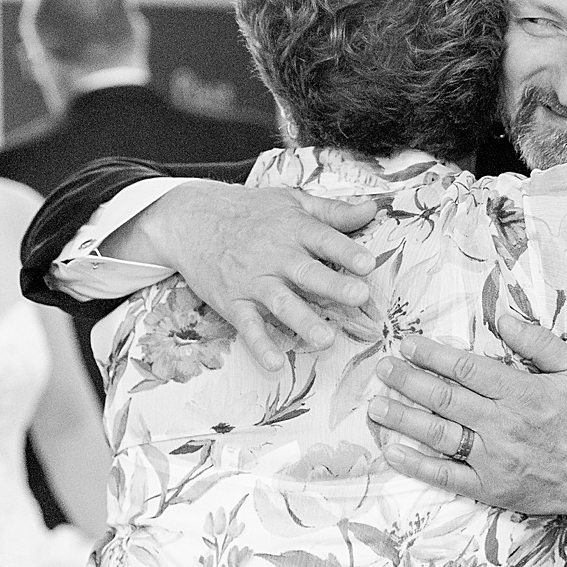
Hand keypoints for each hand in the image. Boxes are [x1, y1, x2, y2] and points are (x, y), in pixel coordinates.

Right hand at [117, 181, 377, 370]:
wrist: (192, 220)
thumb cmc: (252, 212)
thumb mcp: (293, 202)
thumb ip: (334, 211)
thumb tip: (374, 208)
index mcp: (294, 229)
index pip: (324, 239)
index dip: (346, 251)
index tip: (367, 263)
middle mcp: (275, 256)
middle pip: (307, 272)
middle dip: (333, 285)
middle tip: (358, 296)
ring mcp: (254, 281)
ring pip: (281, 303)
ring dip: (303, 321)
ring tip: (326, 339)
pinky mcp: (234, 302)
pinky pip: (247, 327)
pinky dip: (259, 346)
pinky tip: (275, 364)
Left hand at [370, 314, 566, 516]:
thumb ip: (537, 341)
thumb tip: (500, 317)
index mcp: (521, 392)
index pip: (465, 368)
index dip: (430, 354)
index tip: (406, 343)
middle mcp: (502, 425)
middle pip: (444, 399)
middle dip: (406, 381)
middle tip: (381, 368)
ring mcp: (494, 460)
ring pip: (438, 435)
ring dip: (403, 418)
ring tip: (375, 406)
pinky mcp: (492, 489)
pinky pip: (447, 476)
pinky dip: (417, 464)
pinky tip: (393, 450)